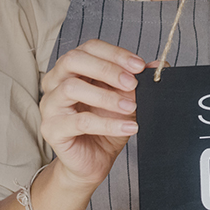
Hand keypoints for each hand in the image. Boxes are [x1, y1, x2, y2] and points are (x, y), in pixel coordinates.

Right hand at [39, 39, 147, 188]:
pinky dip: (108, 124)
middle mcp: (55, 82)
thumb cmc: (105, 126)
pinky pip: (80, 122)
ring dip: (107, 96)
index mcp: (71, 68)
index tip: (139, 66)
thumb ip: (137, 81)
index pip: (90, 48)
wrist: (94, 161)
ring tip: (131, 108)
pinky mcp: (51, 129)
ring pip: (72, 88)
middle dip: (107, 69)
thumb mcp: (126, 100)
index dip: (115, 54)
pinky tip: (129, 127)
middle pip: (74, 60)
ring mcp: (49, 105)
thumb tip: (159, 65)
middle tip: (132, 83)